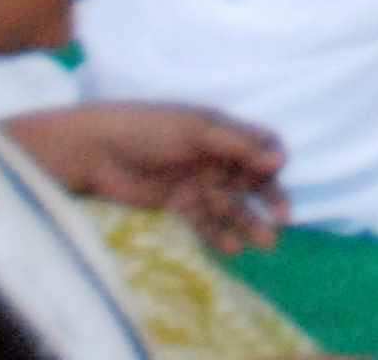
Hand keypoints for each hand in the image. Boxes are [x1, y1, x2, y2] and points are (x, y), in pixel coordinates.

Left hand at [0, 103, 289, 255]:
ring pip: (231, 205)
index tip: (275, 174)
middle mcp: (213, 157)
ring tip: (265, 244)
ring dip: (249, 222)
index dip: (272, 159)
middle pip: (250, 179)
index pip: (260, 145)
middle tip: (282, 220)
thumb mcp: (196, 131)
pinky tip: (232, 249)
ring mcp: (195, 182)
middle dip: (269, 199)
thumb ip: (238, 146)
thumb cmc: (148, 129)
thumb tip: (282, 161)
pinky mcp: (177, 205)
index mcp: (221, 131)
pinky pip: (204, 222)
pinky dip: (219, 235)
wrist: (96, 151)